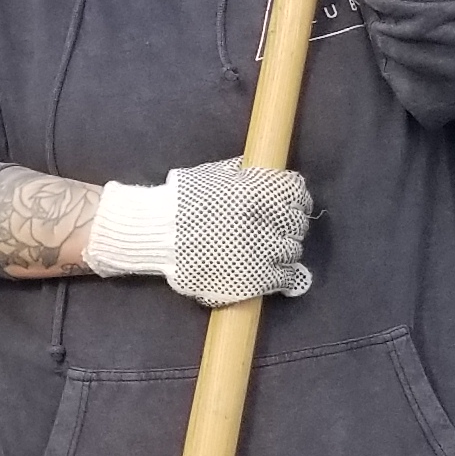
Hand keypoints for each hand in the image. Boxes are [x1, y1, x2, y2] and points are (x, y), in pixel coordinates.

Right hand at [83, 159, 314, 305]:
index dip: (296, 197)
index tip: (290, 204)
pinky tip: (273, 269)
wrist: (157, 237)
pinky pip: (285, 276)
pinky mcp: (255, 280)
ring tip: (268, 248)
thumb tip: (271, 175)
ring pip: (293, 250)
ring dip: (284, 248)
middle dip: (289, 224)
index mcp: (253, 192)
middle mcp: (261, 222)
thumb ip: (247, 175)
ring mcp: (260, 253)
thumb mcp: (216, 176)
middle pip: (297, 222)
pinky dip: (284, 273)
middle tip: (276, 228)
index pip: (295, 191)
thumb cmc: (183, 202)